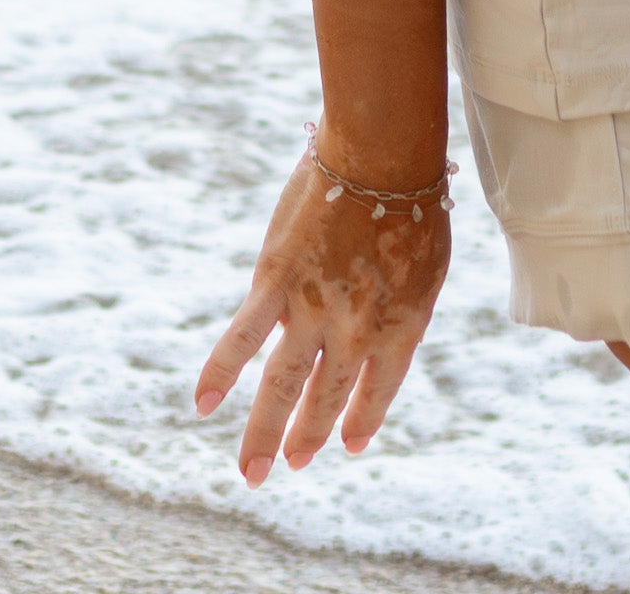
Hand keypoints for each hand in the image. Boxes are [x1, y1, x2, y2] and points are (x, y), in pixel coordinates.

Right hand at [192, 140, 451, 482]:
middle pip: (326, 398)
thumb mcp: (428, 265)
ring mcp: (313, 311)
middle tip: (293, 464)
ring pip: (282, 386)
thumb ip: (403, 304)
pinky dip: (218, 373)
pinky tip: (202, 404)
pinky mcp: (276, 284)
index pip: (379, 390)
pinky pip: (240, 339)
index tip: (349, 444)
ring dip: (264, 433)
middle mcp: (356, 333)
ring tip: (252, 474)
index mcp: (402, 327)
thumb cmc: (414, 198)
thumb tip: (382, 327)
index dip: (362, 418)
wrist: (383, 156)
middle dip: (308, 437)